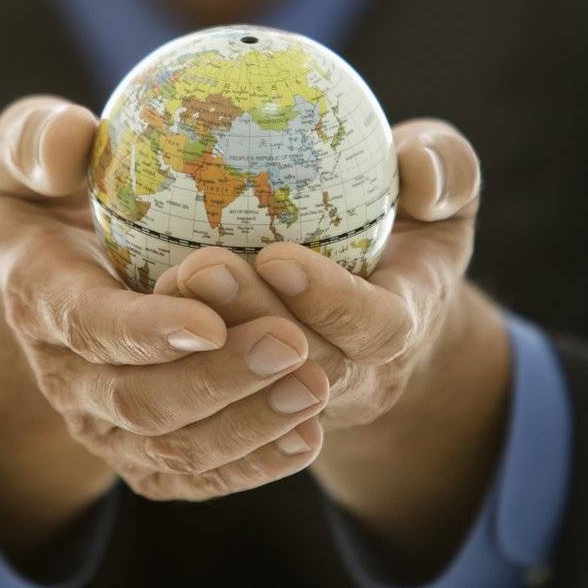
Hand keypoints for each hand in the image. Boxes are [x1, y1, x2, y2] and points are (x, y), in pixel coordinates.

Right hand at [0, 96, 332, 502]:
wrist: (67, 266)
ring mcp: (104, 425)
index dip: (146, 331)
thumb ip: (38, 136)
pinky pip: (196, 475)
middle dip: (217, 381)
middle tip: (291, 343)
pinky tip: (307, 434)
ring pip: (174, 451)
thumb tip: (72, 136)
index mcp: (39, 297)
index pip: (88, 327)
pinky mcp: (144, 453)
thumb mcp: (32, 146)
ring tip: (314, 385)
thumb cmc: (64, 183)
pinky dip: (251, 463)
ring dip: (247, 425)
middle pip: (138, 402)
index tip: (211, 318)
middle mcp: (65, 376)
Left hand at [155, 117, 512, 577]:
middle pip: (301, 370)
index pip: (375, 329)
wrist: (384, 297)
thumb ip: (445, 167)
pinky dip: (178, 376)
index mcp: (404, 320)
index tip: (280, 255)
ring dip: (206, 352)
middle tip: (202, 264)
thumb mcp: (444, 186)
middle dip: (251, 322)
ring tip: (167, 281)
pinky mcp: (251, 415)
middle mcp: (354, 377)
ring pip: (249, 399)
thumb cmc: (412, 218)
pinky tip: (142, 315)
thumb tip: (419, 167)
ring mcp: (301, 403)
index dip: (329, 301)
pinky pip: (210, 419)